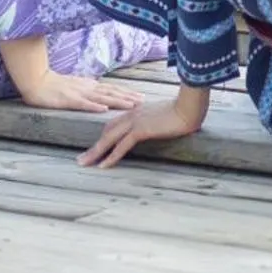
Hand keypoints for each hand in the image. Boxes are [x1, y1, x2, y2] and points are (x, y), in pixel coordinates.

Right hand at [16, 70, 142, 113]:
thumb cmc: (54, 84)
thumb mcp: (75, 85)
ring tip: (131, 105)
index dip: (127, 92)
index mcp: (90, 85)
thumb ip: (88, 89)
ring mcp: (79, 93)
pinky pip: (83, 103)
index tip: (141, 96)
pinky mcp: (68, 99)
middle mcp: (88, 88)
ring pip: (102, 97)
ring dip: (118, 101)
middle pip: (112, 92)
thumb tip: (101, 92)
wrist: (36, 81)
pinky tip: (104, 109)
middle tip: (143, 101)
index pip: (112, 89)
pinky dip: (94, 106)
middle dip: (128, 97)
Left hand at [78, 96, 204, 167]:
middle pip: (107, 131)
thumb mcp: (167, 114)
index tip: (96, 146)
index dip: (104, 136)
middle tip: (82, 158)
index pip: (114, 124)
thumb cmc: (184, 110)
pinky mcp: (141, 130)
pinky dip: (111, 156)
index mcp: (138, 110)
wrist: (190, 106)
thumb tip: (160, 124)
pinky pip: (121, 146)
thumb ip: (159, 118)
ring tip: (84, 163)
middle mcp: (132, 114)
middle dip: (93, 145)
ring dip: (95, 152)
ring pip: (109, 138)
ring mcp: (135, 121)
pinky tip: (103, 166)